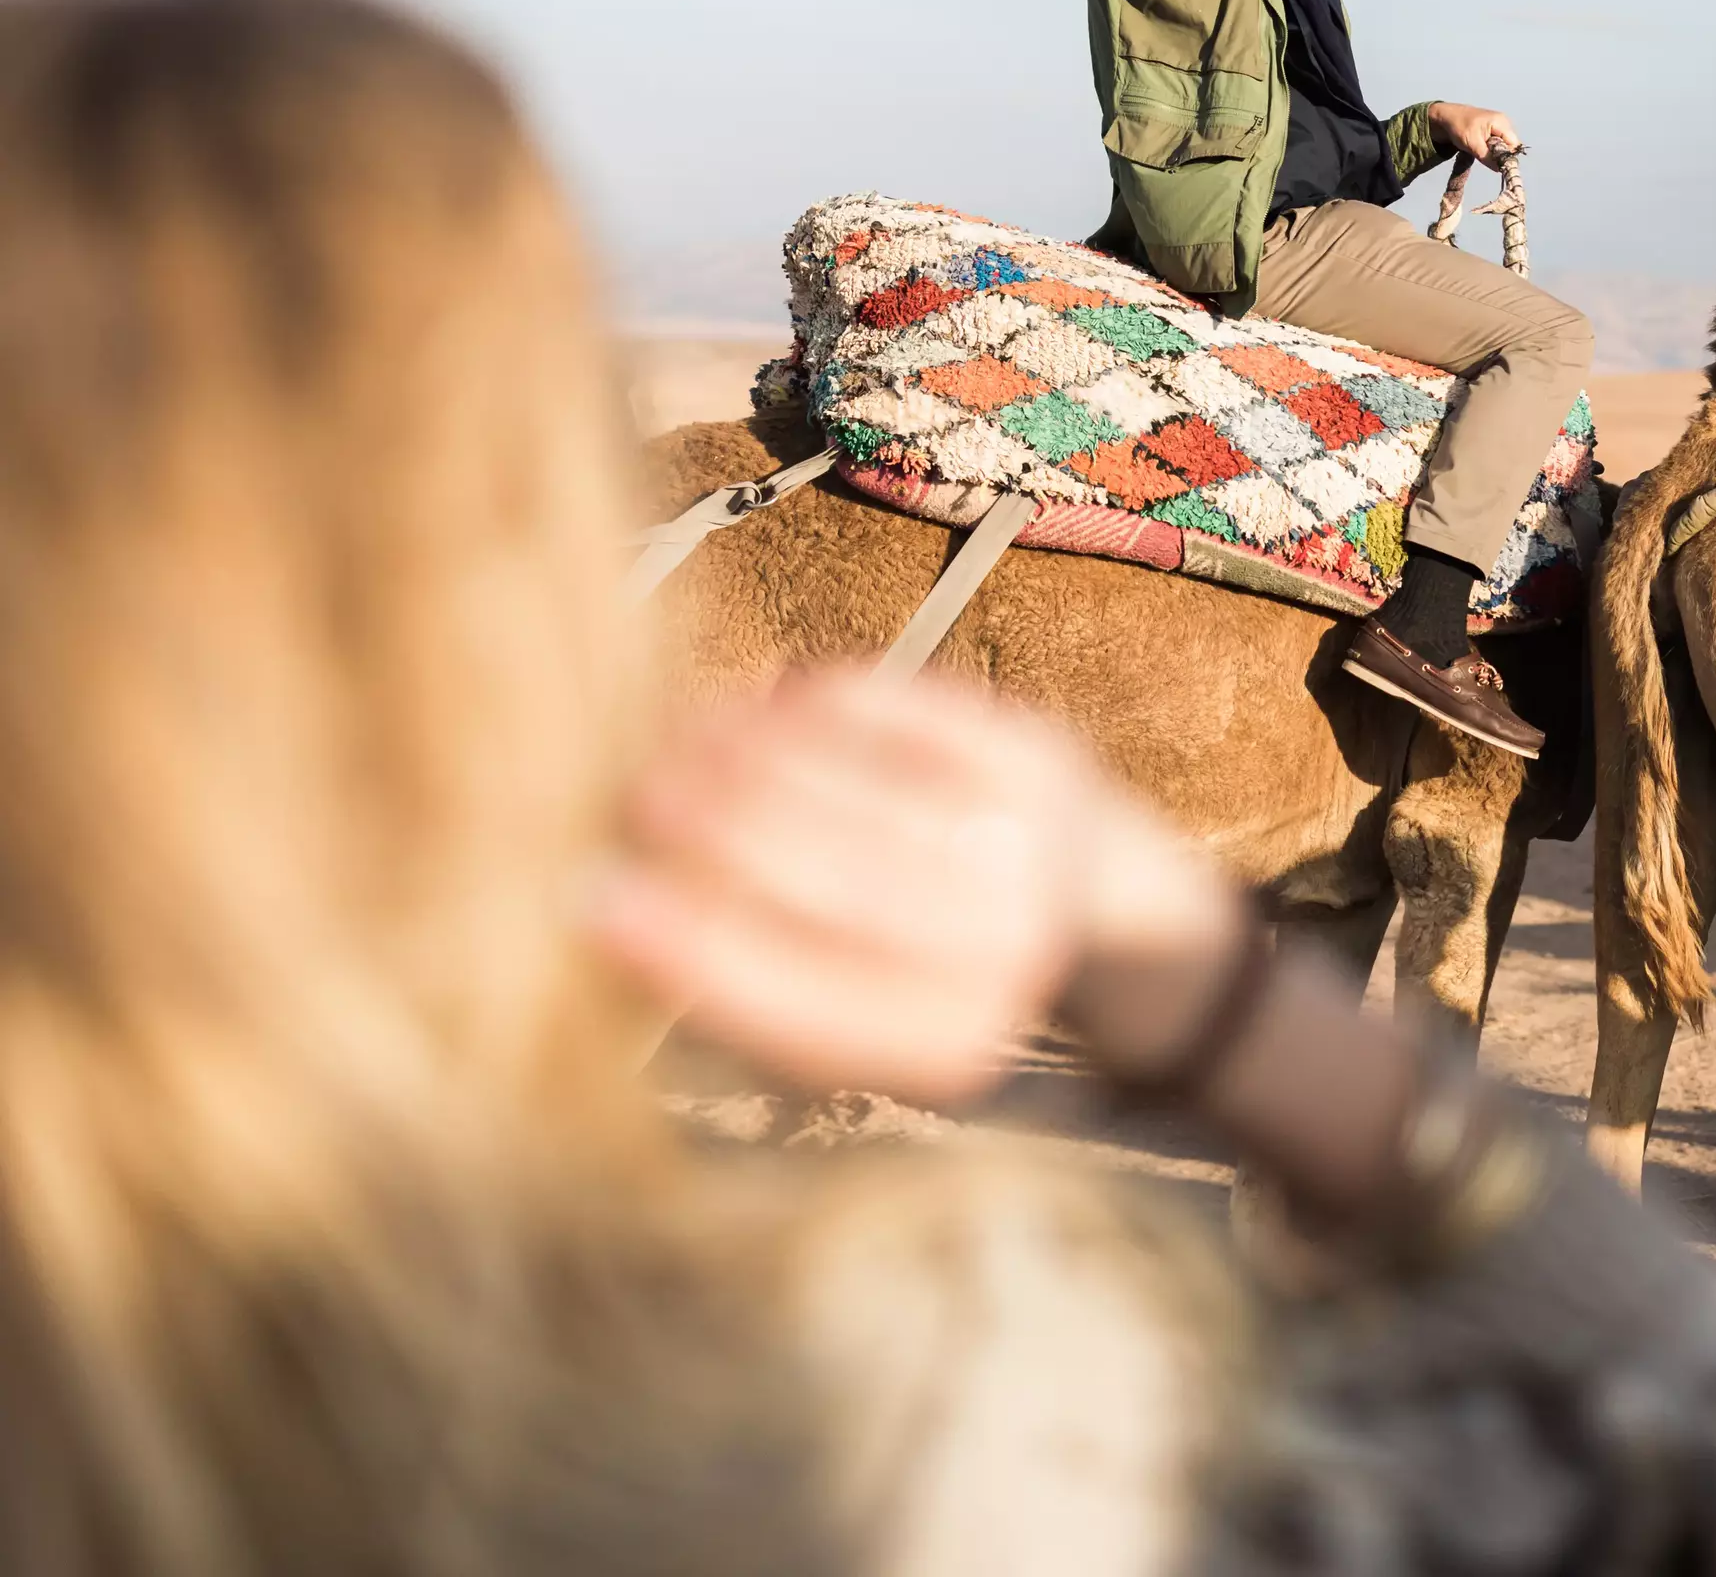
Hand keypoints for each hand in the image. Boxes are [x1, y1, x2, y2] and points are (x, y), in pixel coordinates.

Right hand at [594, 669, 1242, 1104]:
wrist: (1099, 905)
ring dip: (747, 755)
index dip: (685, 949)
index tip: (588, 900)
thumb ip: (751, 988)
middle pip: (831, 876)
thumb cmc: (928, 965)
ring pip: (860, 786)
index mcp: (945, 1041)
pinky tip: (760, 708)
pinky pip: (902, 709)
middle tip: (629, 799)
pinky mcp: (1039, 749)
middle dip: (712, 831)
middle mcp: (1005, 945)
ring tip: (676, 746)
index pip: (796, 1000)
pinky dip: (816, 701)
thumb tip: (611, 915)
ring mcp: (1032, 838)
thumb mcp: (856, 1017)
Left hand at [1431, 103, 1519, 161]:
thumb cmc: (1459, 126)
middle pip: (1510, 145)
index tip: (1496, 163)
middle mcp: (1503, 122)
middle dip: (1500, 154)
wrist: (1446, 117)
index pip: (1514, 144)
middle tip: (1485, 156)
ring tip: (1481, 150)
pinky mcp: (1493, 130)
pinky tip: (1481, 148)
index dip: (1507, 156)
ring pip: (1503, 145)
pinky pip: (1498, 143)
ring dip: (1494, 152)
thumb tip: (1500, 169)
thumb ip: (1487, 157)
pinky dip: (1490, 149)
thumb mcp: (1472, 144)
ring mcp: (1499, 126)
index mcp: (1501, 122)